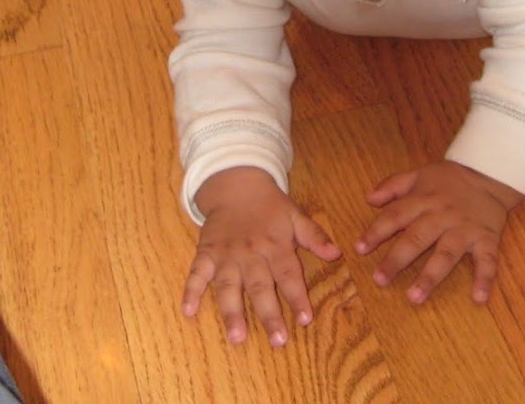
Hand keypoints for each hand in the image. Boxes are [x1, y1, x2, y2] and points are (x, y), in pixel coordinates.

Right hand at [183, 167, 341, 346]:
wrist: (235, 184)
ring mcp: (226, 255)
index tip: (305, 319)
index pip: (288, 274)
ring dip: (232, 311)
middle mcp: (250, 253)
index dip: (297, 297)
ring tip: (237, 336)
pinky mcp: (205, 253)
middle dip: (269, 314)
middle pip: (260, 286)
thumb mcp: (296, 216)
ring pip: (228, 286)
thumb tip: (336, 253)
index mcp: (275, 245)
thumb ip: (315, 236)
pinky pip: (196, 273)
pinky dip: (191, 291)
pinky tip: (188, 311)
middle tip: (277, 340)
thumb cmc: (270, 206)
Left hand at [354, 161, 523, 304]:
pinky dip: (485, 279)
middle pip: (417, 238)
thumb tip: (368, 199)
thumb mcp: (418, 175)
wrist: (489, 174)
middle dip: (397, 259)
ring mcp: (465, 229)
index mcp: (423, 200)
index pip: (395, 216)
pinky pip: (488, 261)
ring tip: (414, 297)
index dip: (376, 232)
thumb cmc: (448, 180)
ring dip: (431, 277)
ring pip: (446, 255)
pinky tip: (479, 298)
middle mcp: (442, 216)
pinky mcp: (487, 239)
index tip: (359, 249)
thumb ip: (392, 185)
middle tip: (379, 280)